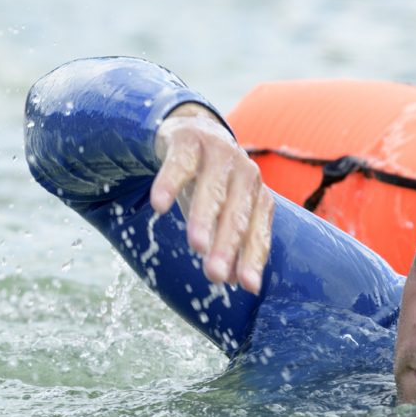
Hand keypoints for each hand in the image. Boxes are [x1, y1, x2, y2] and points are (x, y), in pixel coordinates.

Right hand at [151, 104, 273, 293]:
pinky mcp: (190, 139)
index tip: (247, 286)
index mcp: (256, 195)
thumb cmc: (206, 182)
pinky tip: (159, 205)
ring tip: (196, 245)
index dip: (252, 258)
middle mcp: (244, 173)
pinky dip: (169, 183)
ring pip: (212, 190)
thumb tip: (229, 280)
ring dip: (204, 218)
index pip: (256, 231)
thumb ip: (226, 242)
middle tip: (215, 275)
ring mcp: (219, 153)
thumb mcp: (219, 213)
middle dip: (227, 246)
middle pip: (236, 214)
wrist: (189, 129)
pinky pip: (180, 163)